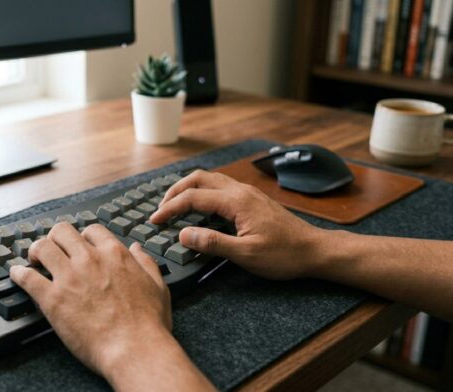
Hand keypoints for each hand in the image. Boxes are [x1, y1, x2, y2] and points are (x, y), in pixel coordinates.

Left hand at [9, 222, 171, 375]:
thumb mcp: (158, 286)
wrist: (134, 349)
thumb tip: (137, 249)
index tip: (79, 245)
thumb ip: (146, 263)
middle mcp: (89, 259)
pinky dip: (18, 274)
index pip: (91, 230)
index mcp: (115, 255)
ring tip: (33, 259)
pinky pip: (27, 278)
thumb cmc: (148, 324)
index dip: (83, 236)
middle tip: (53, 249)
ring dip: (36, 250)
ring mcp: (69, 277)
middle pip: (62, 232)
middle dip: (55, 238)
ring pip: (42, 248)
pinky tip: (16, 274)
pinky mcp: (52, 299)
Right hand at [151, 170, 325, 279]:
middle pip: (199, 178)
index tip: (154, 221)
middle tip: (160, 209)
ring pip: (210, 179)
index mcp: (236, 201)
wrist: (314, 250)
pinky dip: (202, 192)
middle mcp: (240, 191)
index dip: (170, 208)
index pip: (193, 197)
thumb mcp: (246, 255)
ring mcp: (247, 192)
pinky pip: (220, 186)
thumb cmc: (284, 255)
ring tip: (174, 206)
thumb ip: (213, 243)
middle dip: (175, 191)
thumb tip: (183, 235)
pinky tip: (199, 208)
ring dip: (188, 189)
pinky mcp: (252, 199)